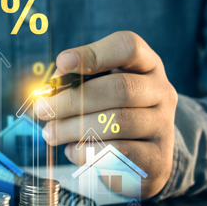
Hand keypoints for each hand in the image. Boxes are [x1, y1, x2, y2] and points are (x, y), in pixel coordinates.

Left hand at [38, 31, 176, 198]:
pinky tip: (72, 150)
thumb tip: (50, 90)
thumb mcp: (97, 90)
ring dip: (74, 128)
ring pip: (118, 122)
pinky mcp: (157, 158)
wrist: (143, 157)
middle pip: (120, 88)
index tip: (62, 63)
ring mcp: (163, 126)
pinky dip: (87, 152)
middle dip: (74, 99)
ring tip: (50, 133)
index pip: (129, 47)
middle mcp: (161, 91)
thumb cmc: (111, 113)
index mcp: (146, 65)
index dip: (95, 53)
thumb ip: (76, 83)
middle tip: (43, 109)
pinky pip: (119, 153)